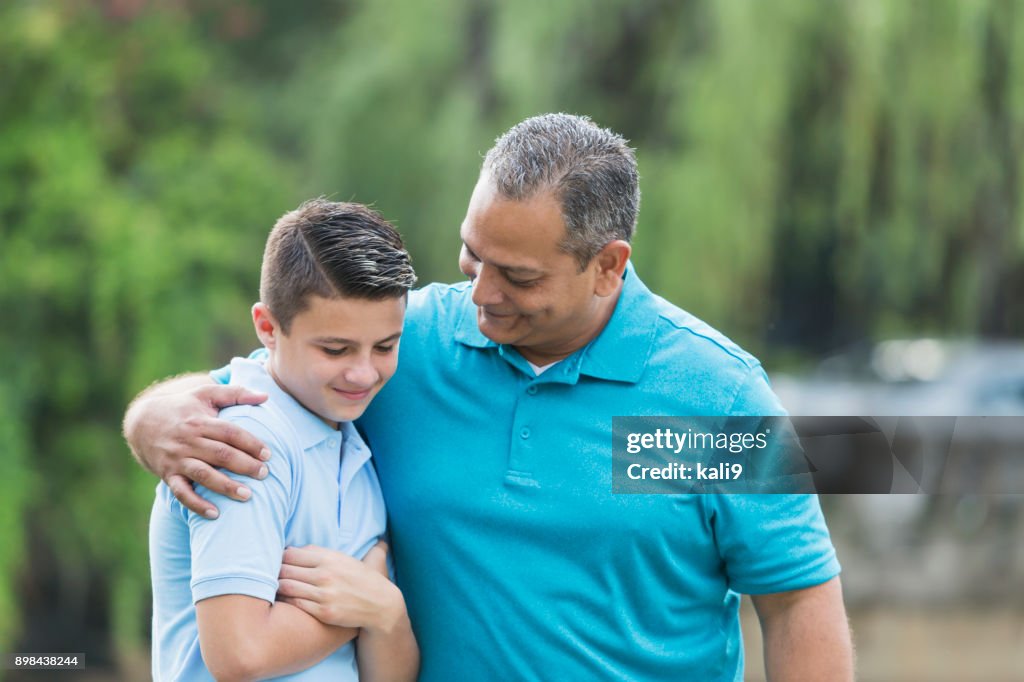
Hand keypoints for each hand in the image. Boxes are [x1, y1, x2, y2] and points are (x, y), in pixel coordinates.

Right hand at [124, 379, 269, 517]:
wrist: (141, 421)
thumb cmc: (182, 407)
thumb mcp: (205, 394)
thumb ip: (236, 393)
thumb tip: (265, 396)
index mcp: (200, 421)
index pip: (230, 433)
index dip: (250, 443)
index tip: (268, 454)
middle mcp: (188, 441)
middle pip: (220, 454)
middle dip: (244, 465)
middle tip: (265, 474)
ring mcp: (177, 459)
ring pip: (203, 475)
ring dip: (225, 486)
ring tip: (247, 495)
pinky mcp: (167, 475)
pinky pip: (181, 493)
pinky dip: (196, 505)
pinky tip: (215, 514)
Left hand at [277, 542, 406, 633]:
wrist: (381, 605)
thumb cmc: (363, 580)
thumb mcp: (346, 559)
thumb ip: (322, 551)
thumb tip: (300, 546)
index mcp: (330, 558)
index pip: (291, 554)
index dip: (280, 558)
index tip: (277, 562)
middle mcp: (326, 574)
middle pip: (285, 569)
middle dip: (276, 573)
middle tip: (270, 576)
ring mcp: (324, 594)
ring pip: (287, 587)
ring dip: (278, 588)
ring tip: (275, 589)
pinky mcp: (324, 612)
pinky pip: (295, 604)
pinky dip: (287, 602)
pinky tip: (286, 601)